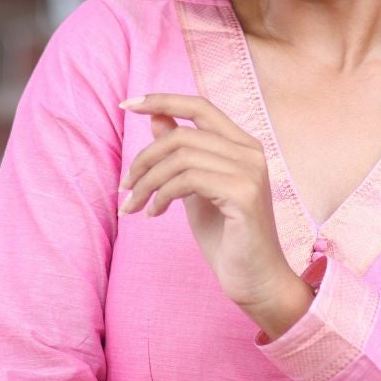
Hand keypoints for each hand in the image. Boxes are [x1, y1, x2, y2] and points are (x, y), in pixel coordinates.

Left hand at [117, 93, 310, 328]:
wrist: (255, 280)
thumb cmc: (226, 237)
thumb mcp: (194, 190)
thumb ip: (181, 154)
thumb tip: (156, 118)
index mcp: (242, 146)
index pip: (199, 106)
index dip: (162, 100)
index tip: (127, 104)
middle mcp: (251, 152)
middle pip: (181, 136)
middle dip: (143, 160)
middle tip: (125, 188)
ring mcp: (251, 171)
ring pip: (181, 156)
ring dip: (147, 182)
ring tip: (135, 206)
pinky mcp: (244, 193)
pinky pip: (188, 180)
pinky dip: (162, 195)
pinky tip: (155, 214)